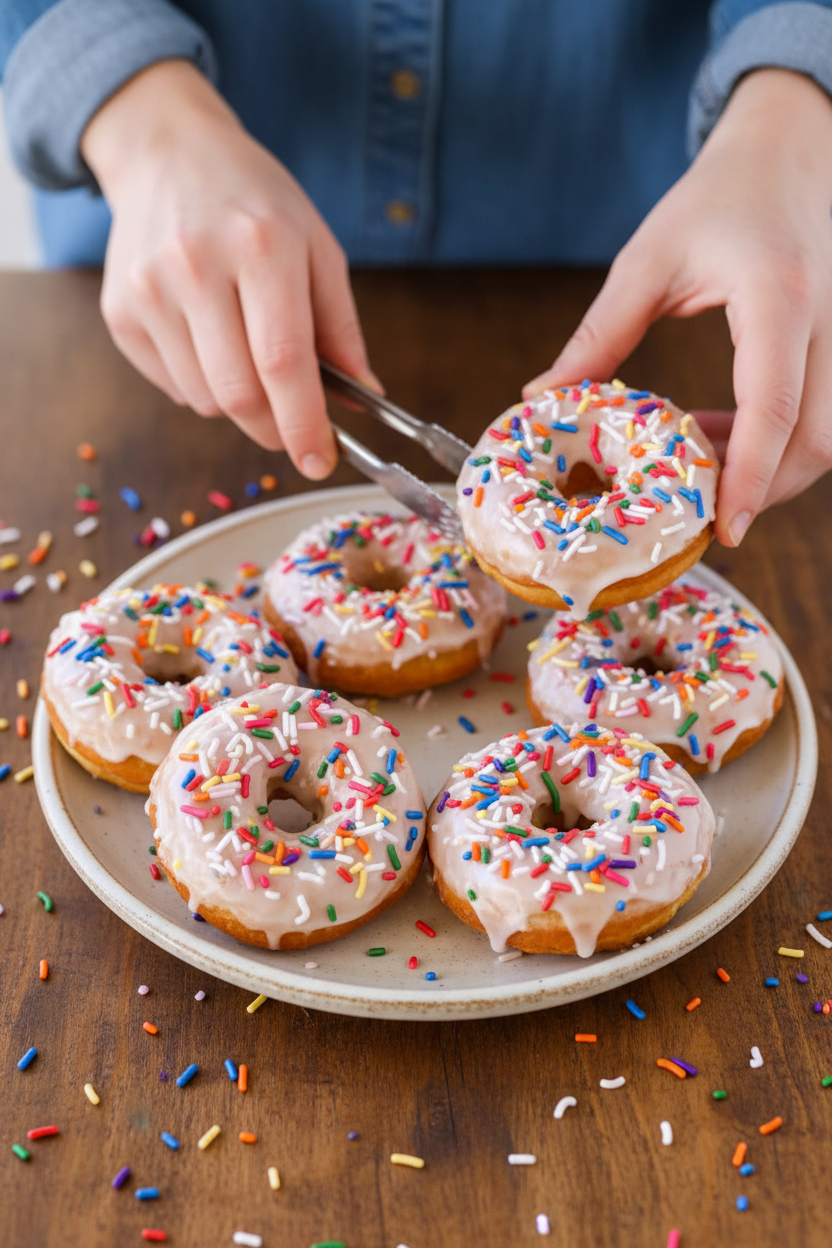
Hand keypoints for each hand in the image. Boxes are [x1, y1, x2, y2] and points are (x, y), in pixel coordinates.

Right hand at [82, 59, 378, 477]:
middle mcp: (195, 265)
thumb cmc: (253, 200)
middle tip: (293, 427)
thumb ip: (341, 327)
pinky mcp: (119, 312)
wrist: (166, 152)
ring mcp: (148, 290)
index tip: (320, 459)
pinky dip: (203, 386)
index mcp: (260, 245)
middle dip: (274, 428)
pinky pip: (173, 387)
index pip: (282, 362)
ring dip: (240, 404)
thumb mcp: (316, 245)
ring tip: (248, 356)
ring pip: (205, 400)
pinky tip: (210, 340)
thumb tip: (363, 398)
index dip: (303, 424)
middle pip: (239, 394)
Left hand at [523, 69, 831, 545]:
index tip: (723, 528)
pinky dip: (770, 442)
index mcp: (778, 298)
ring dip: (766, 470)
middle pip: (816, 441)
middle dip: (763, 492)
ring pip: (824, 436)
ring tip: (695, 469)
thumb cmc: (719, 194)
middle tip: (699, 519)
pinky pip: (814, 414)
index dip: (748, 477)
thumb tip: (543, 398)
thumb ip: (599, 335)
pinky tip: (713, 435)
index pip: (773, 408)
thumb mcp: (648, 259)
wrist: (791, 148)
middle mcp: (824, 323)